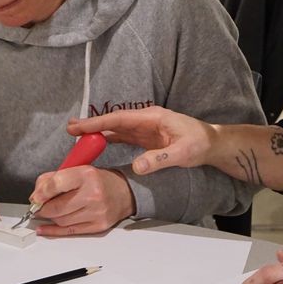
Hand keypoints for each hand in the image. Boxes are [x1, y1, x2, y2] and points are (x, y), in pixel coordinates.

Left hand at [28, 166, 134, 235]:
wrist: (124, 192)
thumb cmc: (99, 181)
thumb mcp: (79, 169)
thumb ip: (55, 178)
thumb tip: (37, 195)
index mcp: (87, 175)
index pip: (57, 184)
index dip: (41, 192)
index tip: (35, 197)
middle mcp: (93, 194)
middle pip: (57, 207)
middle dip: (43, 208)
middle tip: (38, 207)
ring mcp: (96, 212)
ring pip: (62, 220)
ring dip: (51, 217)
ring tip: (49, 212)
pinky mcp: (98, 226)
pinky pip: (70, 231)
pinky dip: (53, 231)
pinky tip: (44, 228)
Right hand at [67, 105, 215, 174]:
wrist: (212, 144)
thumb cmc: (200, 144)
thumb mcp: (183, 153)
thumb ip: (160, 159)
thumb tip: (137, 166)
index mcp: (152, 117)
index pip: (120, 119)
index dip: (98, 122)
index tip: (80, 127)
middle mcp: (146, 120)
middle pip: (114, 122)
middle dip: (92, 125)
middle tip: (70, 129)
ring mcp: (145, 128)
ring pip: (117, 129)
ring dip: (98, 133)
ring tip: (77, 136)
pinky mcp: (147, 138)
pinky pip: (123, 137)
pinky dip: (108, 139)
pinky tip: (97, 144)